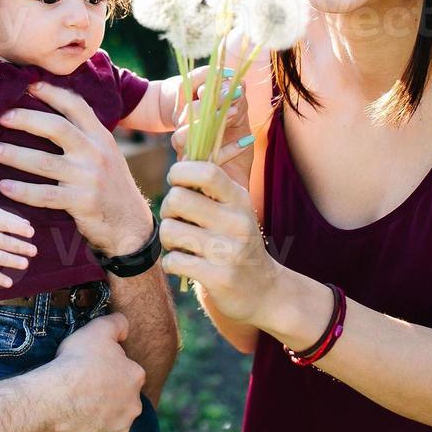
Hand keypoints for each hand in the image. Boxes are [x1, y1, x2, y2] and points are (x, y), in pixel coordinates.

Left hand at [0, 82, 152, 257]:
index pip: (76, 106)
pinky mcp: (81, 202)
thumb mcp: (106, 155)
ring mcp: (89, 178)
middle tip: (1, 117)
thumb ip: (85, 136)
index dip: (52, 93)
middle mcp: (96, 153)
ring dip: (14, 154)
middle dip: (26, 120)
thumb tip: (52, 115)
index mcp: (101, 137)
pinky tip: (4, 187)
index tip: (28, 85)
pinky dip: (22, 191)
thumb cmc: (109, 186)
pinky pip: (45, 195)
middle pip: (56, 128)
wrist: (130, 224)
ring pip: (44, 162)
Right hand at [41, 313, 144, 431]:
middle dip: (107, 390)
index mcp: (136, 376)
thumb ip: (117, 323)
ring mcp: (118, 427)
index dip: (107, 364)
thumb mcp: (98, 329)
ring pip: (112, 416)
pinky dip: (88, 428)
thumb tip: (124, 326)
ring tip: (76, 402)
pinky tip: (73, 417)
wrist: (54, 400)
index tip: (90, 365)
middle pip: (122, 394)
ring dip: (100, 410)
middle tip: (83, 384)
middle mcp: (134, 405)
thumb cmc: (76, 363)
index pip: (125, 368)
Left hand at [158, 160, 279, 325]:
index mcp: (238, 198)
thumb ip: (207, 182)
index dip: (180, 172)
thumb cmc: (235, 241)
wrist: (264, 292)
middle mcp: (236, 222)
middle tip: (178, 219)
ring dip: (169, 240)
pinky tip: (186, 265)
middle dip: (168, 209)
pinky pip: (172, 261)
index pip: (205, 171)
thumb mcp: (232, 208)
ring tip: (184, 244)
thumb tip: (178, 140)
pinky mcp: (218, 278)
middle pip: (177, 199)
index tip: (178, 182)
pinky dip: (172, 264)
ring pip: (169, 231)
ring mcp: (228, 251)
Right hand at [170, 68, 254, 189]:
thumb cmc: (233, 144)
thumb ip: (237, 101)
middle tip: (234, 92)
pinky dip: (228, 148)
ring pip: (182, 135)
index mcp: (188, 113)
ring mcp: (184, 152)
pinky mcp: (193, 173)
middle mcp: (181, 131)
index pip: (184, 88)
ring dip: (210, 123)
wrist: (235, 180)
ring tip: (235, 113)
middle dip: (210, 99)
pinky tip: (248, 139)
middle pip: (185, 111)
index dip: (203, 78)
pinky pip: (204, 159)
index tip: (230, 73)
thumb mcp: (238, 118)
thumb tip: (239, 81)